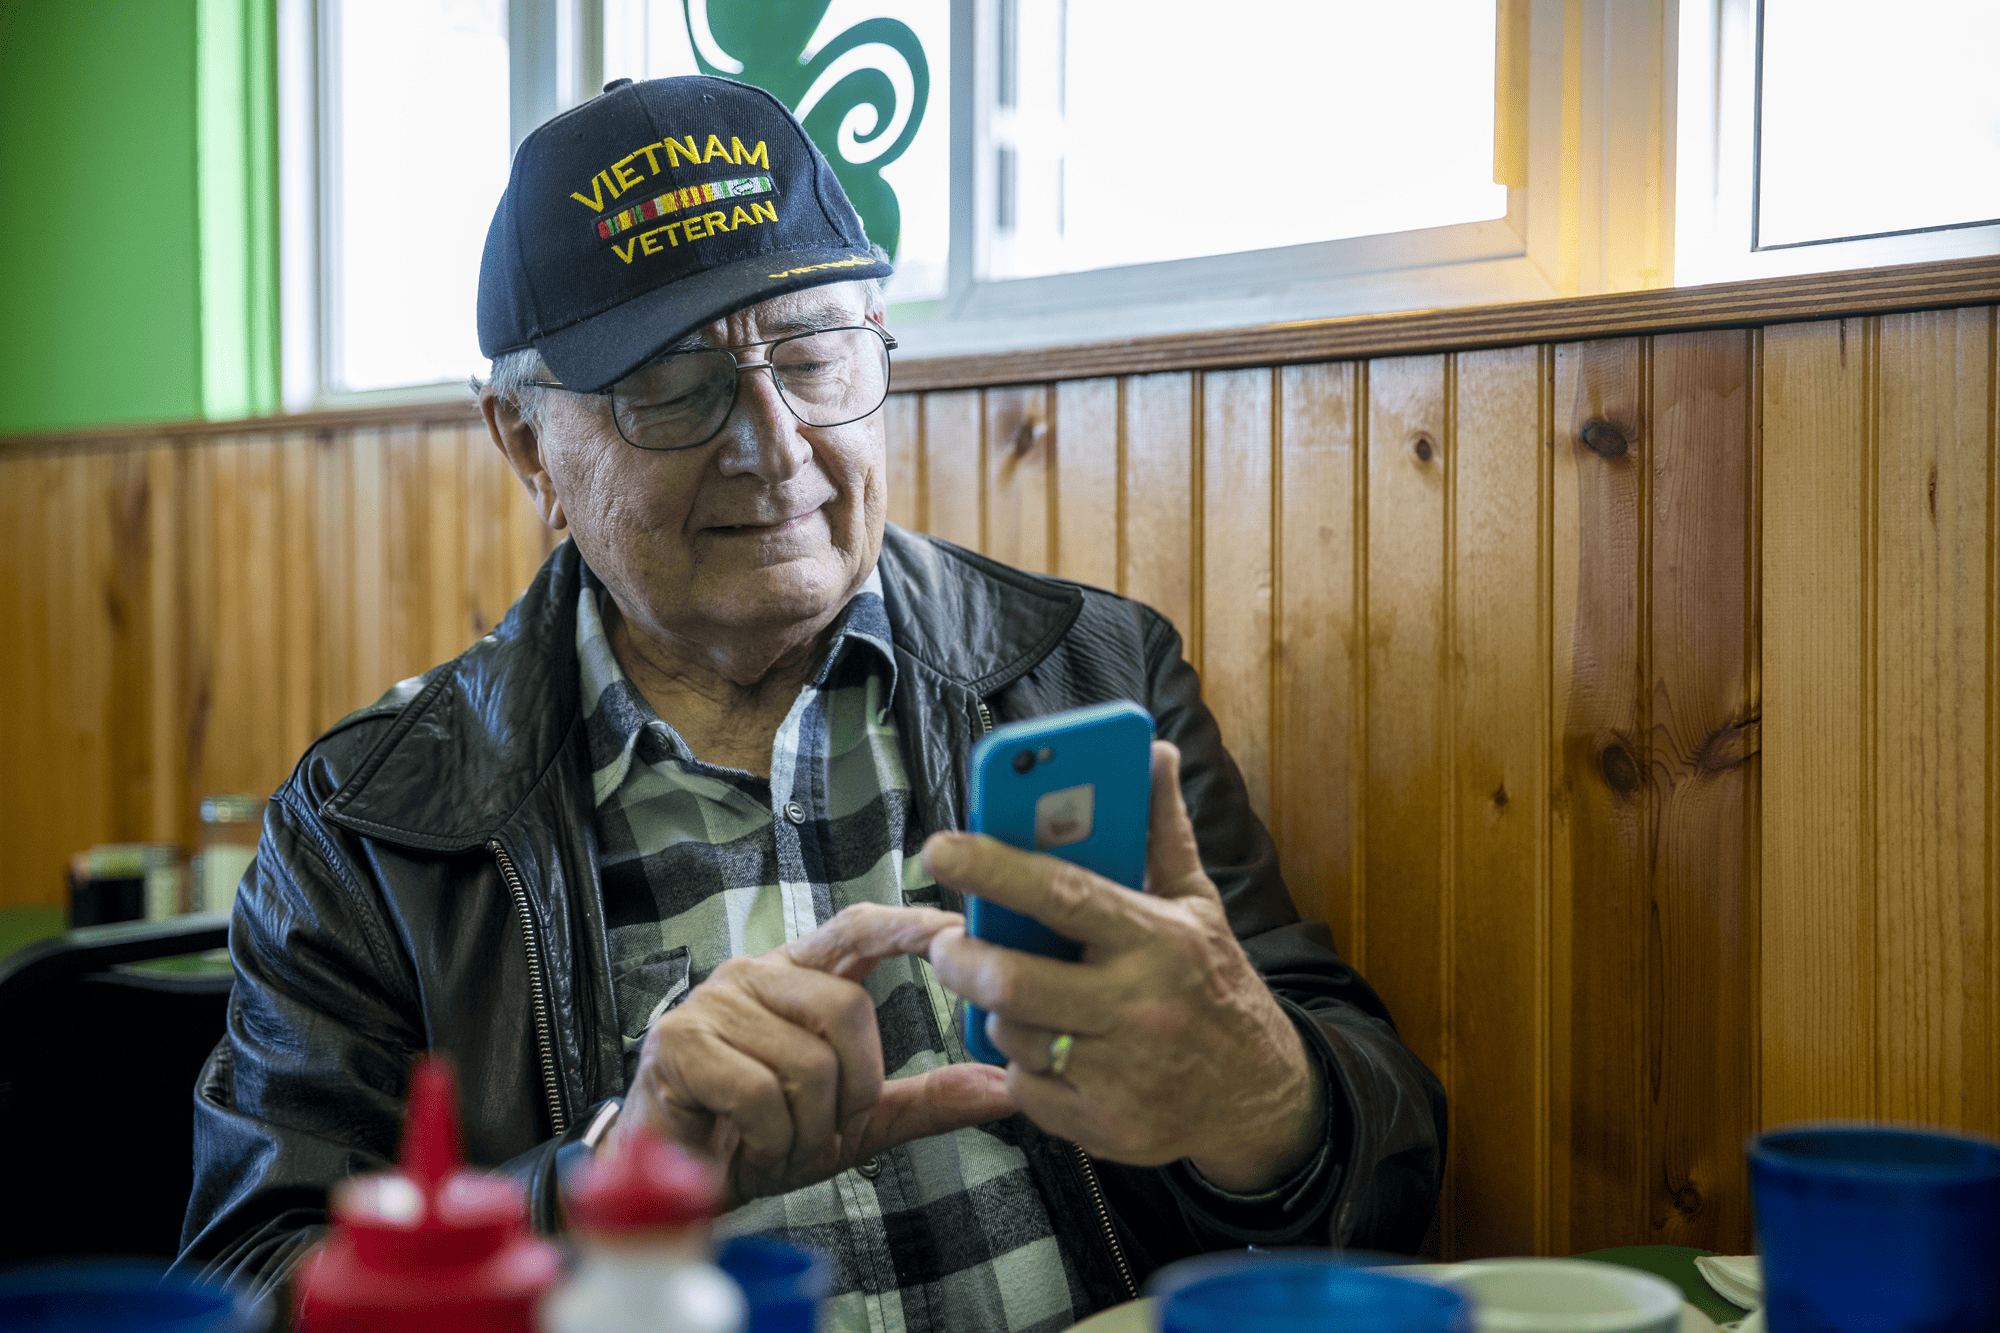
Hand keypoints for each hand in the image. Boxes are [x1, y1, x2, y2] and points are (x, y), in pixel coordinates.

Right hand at [611, 903, 1016, 1208]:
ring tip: (779, 1141)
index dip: (907, 923)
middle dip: (853, 1089)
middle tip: (824, 1128)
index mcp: (797, 978)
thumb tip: (1005, 1088)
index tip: (958, 927)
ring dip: (806, 1126)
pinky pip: (758, 1091)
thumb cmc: (756, 1139)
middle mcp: (754, 975)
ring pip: (807, 1061)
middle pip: (848, 1009)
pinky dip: (770, 1137)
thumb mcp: (854, 1121)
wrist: (676, 1185)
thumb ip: (924, 1099)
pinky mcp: (679, 1043)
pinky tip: (750, 1145)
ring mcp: (713, 1005)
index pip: (857, 930)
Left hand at [923, 742, 1323, 1192]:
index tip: (941, 848)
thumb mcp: (1197, 904)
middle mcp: (1139, 1007)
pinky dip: (1021, 1062)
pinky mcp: (1104, 1127)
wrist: (1262, 1096)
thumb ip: (1162, 829)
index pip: (1062, 894)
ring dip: (994, 1010)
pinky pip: (1025, 1085)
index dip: (994, 868)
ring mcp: (1121, 1074)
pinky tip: (1046, 1044)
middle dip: (961, 959)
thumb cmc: (1213, 985)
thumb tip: (1155, 752)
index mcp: (1157, 939)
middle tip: (948, 942)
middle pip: (1013, 982)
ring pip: (1011, 1034)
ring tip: (1007, 989)